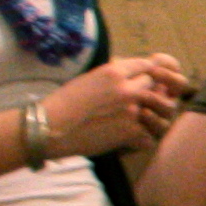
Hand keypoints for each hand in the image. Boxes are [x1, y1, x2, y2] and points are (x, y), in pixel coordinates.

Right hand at [42, 53, 184, 158]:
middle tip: (139, 100)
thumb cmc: (62, 104)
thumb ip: (110, 77)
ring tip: (140, 119)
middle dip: (147, 90)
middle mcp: (126, 88)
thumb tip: (125, 74)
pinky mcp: (132, 131)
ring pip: (156, 107)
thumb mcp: (87, 80)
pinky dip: (142, 139)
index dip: (143, 73)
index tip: (141, 80)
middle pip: (152, 84)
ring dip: (150, 113)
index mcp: (113, 72)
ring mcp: (132, 110)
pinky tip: (131, 140)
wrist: (49, 128)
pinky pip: (149, 134)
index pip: (144, 65)